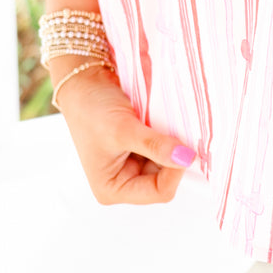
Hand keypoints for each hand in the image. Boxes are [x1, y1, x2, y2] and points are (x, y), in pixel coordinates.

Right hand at [51, 61, 196, 204]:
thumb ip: (155, 146)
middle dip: (174, 155)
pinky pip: (164, 146)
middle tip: (182, 132)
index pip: (158, 192)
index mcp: (113, 188)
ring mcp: (133, 162)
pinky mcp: (140, 146)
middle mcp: (124, 180)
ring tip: (171, 124)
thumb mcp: (123, 129)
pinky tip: (168, 121)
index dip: (175, 171)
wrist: (84, 80)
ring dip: (173, 143)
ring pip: (168, 160)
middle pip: (165, 177)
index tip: (186, 146)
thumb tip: (187, 158)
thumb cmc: (92, 108)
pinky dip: (169, 134)